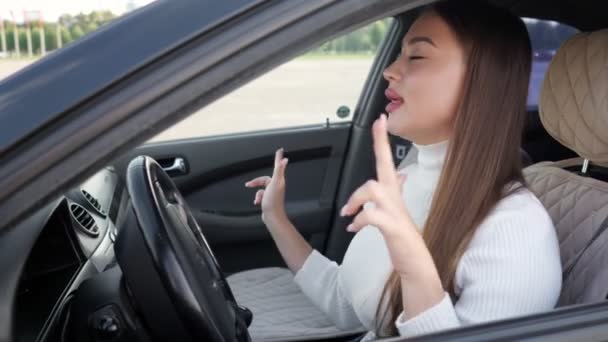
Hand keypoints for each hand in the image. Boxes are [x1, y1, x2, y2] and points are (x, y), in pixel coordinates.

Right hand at [245, 148, 288, 222]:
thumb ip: (279, 171)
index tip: (280, 150)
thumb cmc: (273, 201)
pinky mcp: (269, 200)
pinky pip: (261, 195)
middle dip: (256, 182)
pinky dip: (257, 198)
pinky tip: (257, 203)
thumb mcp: (275, 184)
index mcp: (278, 180)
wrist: (272, 217)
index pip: (278, 166)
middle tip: (248, 184)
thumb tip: (285, 160)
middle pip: (264, 179)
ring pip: (261, 188)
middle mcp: (277, 186)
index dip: (278, 158)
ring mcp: (273, 193)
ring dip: (257, 193)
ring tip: (257, 199)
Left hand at [340, 114, 437, 280]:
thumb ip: (395, 192)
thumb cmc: (402, 236)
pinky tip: (352, 227)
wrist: (415, 262)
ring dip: (356, 198)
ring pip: (374, 188)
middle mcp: (395, 198)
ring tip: (347, 212)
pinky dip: (360, 220)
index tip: (380, 120)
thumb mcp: (397, 210)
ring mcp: (395, 212)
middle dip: (380, 145)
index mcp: (393, 193)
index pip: (387, 161)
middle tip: (377, 125)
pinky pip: (372, 216)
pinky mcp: (392, 227)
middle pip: (385, 166)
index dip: (382, 141)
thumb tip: (400, 176)